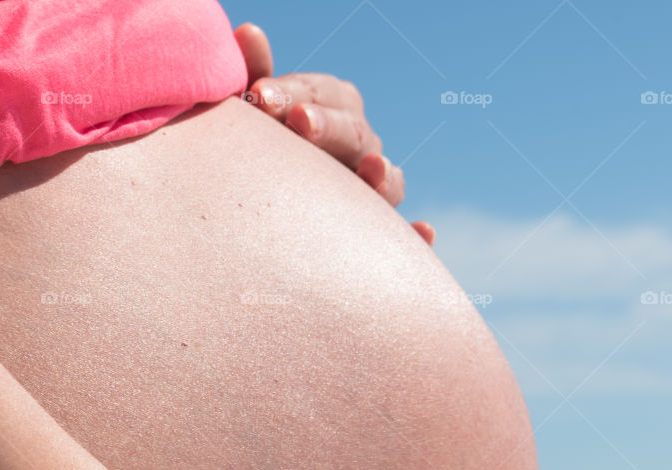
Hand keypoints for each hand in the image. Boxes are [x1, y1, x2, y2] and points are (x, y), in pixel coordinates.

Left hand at [234, 22, 434, 243]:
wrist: (267, 204)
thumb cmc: (260, 149)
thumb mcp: (256, 116)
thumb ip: (255, 79)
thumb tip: (246, 32)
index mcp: (333, 108)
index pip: (322, 93)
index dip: (293, 91)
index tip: (259, 95)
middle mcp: (361, 146)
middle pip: (354, 133)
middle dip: (328, 127)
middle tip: (298, 122)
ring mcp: (373, 190)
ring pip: (388, 182)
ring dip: (383, 175)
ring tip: (372, 172)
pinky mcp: (377, 234)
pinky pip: (403, 236)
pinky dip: (417, 233)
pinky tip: (424, 233)